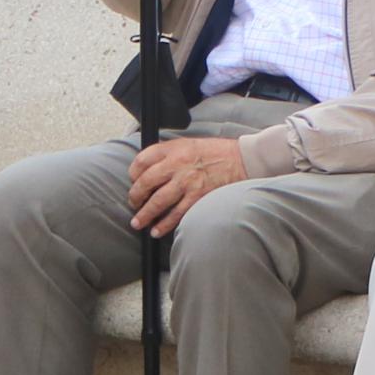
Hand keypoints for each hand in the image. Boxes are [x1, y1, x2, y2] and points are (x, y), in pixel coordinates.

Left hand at [129, 132, 248, 235]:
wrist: (242, 159)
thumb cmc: (216, 152)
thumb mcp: (188, 144)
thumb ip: (168, 154)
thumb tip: (149, 170)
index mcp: (173, 148)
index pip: (142, 160)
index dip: (133, 173)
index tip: (133, 181)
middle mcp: (177, 164)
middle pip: (145, 182)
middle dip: (135, 197)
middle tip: (133, 204)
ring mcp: (187, 182)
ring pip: (157, 201)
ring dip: (145, 215)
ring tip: (138, 223)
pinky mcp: (198, 197)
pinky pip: (176, 214)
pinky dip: (164, 224)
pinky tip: (157, 230)